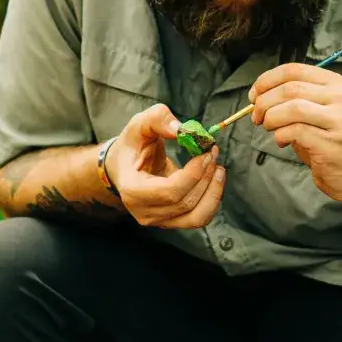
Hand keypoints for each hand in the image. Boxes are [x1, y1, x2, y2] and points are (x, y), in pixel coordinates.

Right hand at [107, 104, 225, 228]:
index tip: (205, 151)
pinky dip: (211, 200)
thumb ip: (158, 119)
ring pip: (196, 216)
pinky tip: (214, 180)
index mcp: (132, 189)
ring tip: (217, 167)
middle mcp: (143, 211)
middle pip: (185, 202)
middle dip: (206, 177)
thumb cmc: (132, 146)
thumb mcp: (140, 125)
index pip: (169, 191)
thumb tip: (182, 130)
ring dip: (213, 191)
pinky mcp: (170, 222)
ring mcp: (157, 221)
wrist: (123, 167)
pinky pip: (198, 218)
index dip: (193, 174)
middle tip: (213, 152)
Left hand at [249, 64, 341, 203]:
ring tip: (270, 127)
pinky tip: (282, 141)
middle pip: (289, 88)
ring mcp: (338, 119)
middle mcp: (339, 97)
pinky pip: (294, 131)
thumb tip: (259, 95)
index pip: (293, 70)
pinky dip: (280, 135)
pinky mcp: (330, 142)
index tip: (254, 95)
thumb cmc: (330, 141)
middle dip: (264, 102)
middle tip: (257, 116)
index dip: (266, 81)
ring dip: (271, 118)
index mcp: (334, 84)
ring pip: (292, 108)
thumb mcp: (316, 111)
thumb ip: (293, 98)